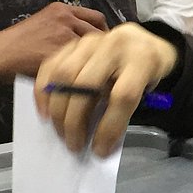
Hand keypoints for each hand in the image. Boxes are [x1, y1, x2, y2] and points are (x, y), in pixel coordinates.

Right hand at [0, 3, 106, 85]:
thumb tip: (94, 42)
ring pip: (94, 50)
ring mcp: (62, 35)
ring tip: (101, 75)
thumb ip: (66, 29)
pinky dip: (89, 73)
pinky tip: (91, 82)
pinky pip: (82, 64)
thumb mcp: (45, 27)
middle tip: (107, 65)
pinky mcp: (58, 53)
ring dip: (100, 62)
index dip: (105, 34)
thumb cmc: (20, 46)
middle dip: (106, 50)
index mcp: (61, 9)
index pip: (97, 18)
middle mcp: (65, 18)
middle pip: (100, 33)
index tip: (107, 48)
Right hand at [35, 22, 177, 155]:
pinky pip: (50, 66)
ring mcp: (91, 41)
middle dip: (75, 122)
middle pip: (86, 85)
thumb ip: (126, 111)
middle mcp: (115, 46)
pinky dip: (43, 91)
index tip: (100, 150)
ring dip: (58, 110)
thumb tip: (101, 143)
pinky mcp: (74, 43)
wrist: (141, 42)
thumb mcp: (148, 91)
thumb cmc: (146, 72)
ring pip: (64, 75)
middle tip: (74, 145)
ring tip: (61, 132)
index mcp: (142, 60)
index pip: (123, 96)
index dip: (110, 127)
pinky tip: (46, 112)